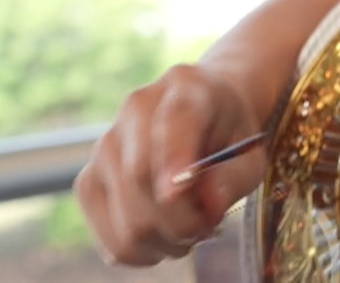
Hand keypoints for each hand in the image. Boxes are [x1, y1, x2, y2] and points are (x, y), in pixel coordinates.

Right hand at [75, 63, 270, 266]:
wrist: (203, 118)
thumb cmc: (230, 138)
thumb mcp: (251, 153)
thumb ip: (234, 177)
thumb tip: (208, 208)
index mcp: (186, 87)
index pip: (174, 121)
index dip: (172, 158)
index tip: (175, 193)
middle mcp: (136, 109)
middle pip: (141, 179)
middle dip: (183, 221)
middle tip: (209, 227)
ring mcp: (104, 145)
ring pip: (126, 219)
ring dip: (166, 241)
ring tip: (190, 229)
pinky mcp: (89, 183)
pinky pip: (111, 239)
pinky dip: (143, 252)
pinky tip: (164, 235)